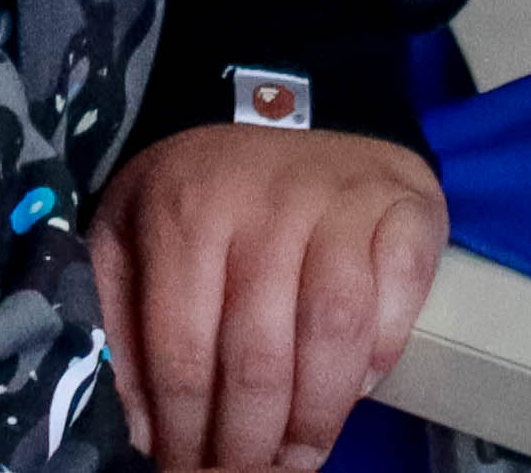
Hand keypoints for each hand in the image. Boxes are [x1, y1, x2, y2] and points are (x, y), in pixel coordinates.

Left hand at [90, 124, 446, 472]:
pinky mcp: (407, 202)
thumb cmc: (200, 184)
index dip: (186, 435)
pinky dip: (383, 352)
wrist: (291, 92)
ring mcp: (345, 202)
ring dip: (318, 415)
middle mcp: (267, 208)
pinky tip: (357, 386)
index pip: (184, 357)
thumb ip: (123, 325)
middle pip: (260, 358)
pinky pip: (403, 294)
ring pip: (335, 333)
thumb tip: (149, 430)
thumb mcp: (126, 234)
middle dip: (252, 444)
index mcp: (186, 216)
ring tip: (301, 455)